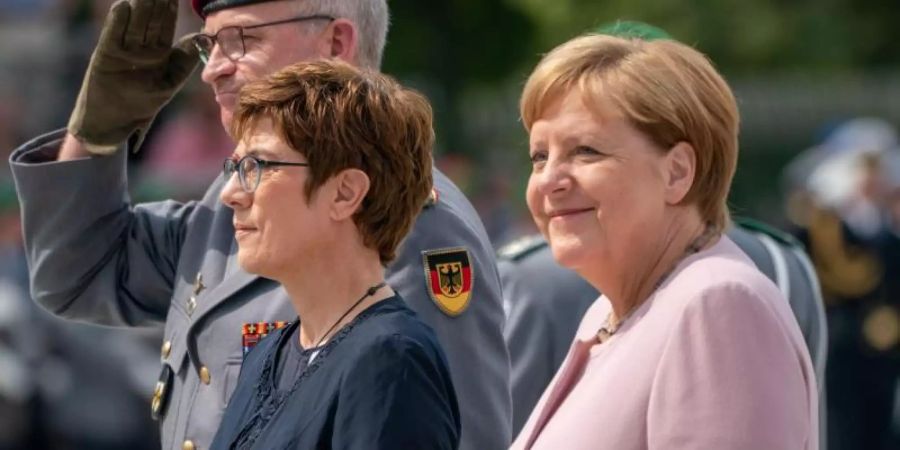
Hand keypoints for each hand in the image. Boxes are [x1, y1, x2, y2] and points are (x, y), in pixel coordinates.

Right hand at [67, 0, 199, 154]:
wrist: (116, 121)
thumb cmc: (144, 104)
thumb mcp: (169, 81)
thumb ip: (184, 59)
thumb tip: (200, 37)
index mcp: (158, 51)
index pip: (165, 25)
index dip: (170, 10)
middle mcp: (140, 46)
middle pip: (149, 21)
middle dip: (156, 4)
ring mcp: (122, 49)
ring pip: (134, 25)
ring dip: (140, 7)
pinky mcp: (105, 56)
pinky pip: (113, 36)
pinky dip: (117, 22)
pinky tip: (123, 6)